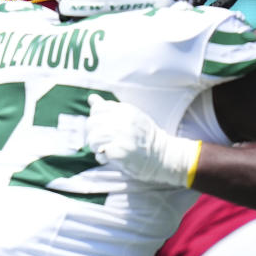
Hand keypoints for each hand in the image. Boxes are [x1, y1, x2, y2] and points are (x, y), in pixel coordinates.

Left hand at [86, 97, 200, 186]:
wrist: (164, 157)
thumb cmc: (145, 137)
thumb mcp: (131, 117)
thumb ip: (110, 108)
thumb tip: (91, 98)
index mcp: (125, 110)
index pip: (97, 109)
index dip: (95, 119)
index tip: (102, 127)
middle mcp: (123, 121)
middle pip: (92, 123)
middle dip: (92, 133)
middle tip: (101, 141)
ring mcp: (122, 137)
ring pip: (93, 138)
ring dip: (95, 146)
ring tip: (104, 149)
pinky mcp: (120, 152)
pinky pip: (99, 153)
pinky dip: (101, 157)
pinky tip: (109, 158)